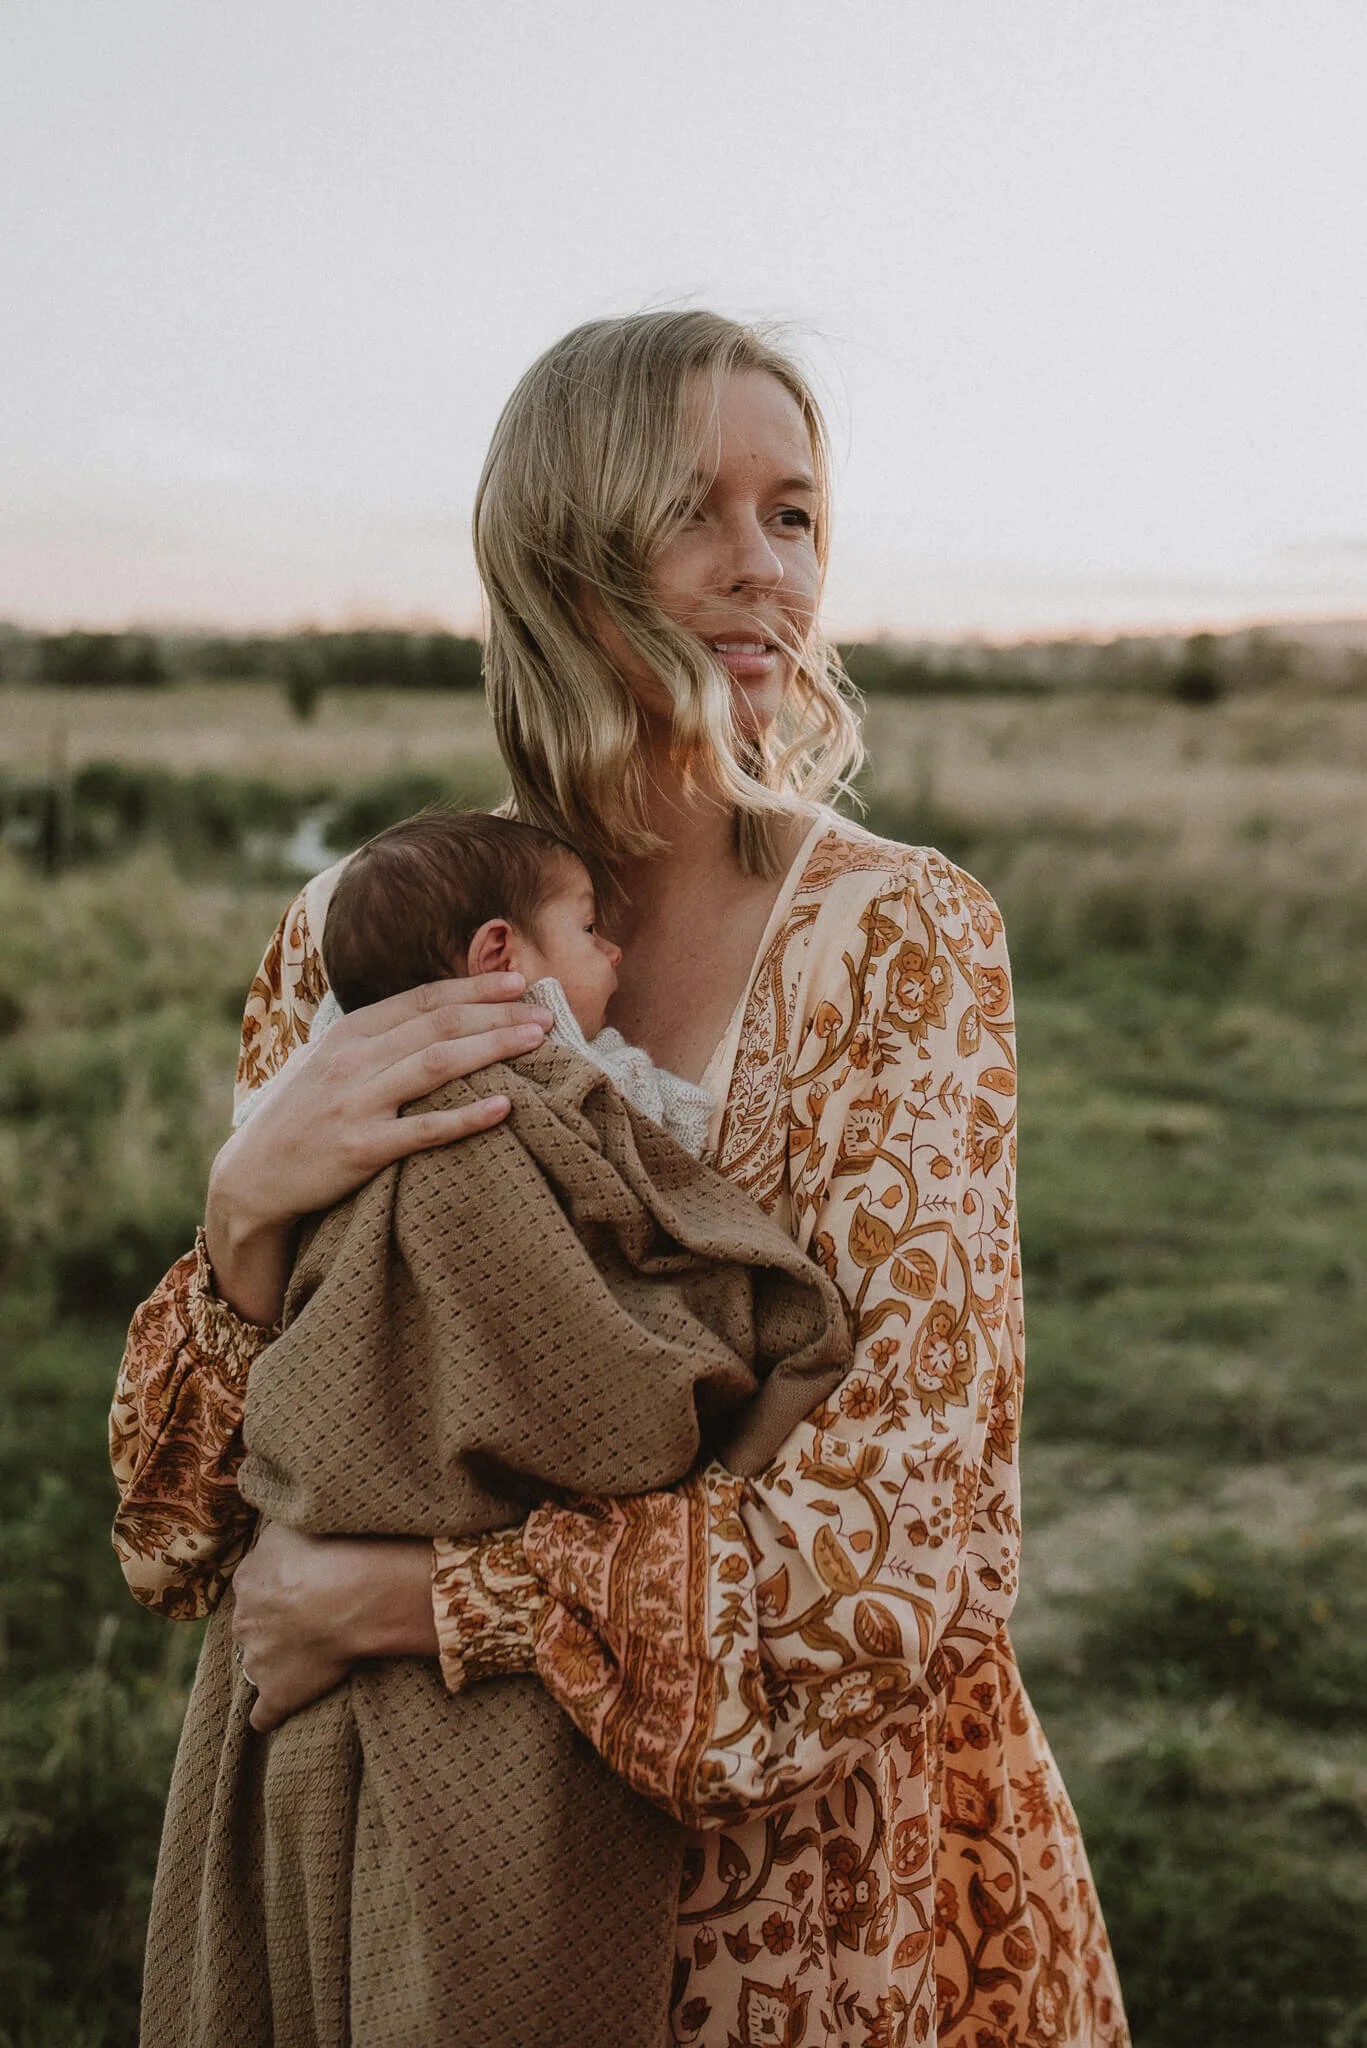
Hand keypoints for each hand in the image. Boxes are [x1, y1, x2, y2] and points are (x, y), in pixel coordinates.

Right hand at [206, 971, 551, 1322]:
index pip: (423, 999)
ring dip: (493, 1048)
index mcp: (348, 1034)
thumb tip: (427, 1017)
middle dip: (498, 1014)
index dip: (474, 988)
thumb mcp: (325, 1063)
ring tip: (535, 1042)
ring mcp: (356, 1103)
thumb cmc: (298, 1118)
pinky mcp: (362, 1149)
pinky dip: (467, 1115)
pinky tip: (505, 1107)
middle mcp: (353, 1061)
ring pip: (438, 1064)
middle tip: (546, 1014)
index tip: (519, 983)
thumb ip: (372, 1040)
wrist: (250, 1178)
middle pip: (439, 1024)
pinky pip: (425, 1129)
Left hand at [232, 1523, 438, 1733]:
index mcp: (247, 1579)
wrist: (352, 1593)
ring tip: (307, 1657)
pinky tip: (276, 1714)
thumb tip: (270, 1535)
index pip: (254, 1586)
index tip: (303, 1587)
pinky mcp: (277, 1694)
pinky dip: (269, 1714)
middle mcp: (244, 1621)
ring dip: (274, 1662)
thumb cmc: (331, 1550)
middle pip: (253, 1624)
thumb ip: (276, 1537)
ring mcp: (258, 1660)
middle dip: (274, 1624)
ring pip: (256, 1663)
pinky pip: (263, 1715)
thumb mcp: (293, 1525)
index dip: (280, 1588)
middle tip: (311, 1618)